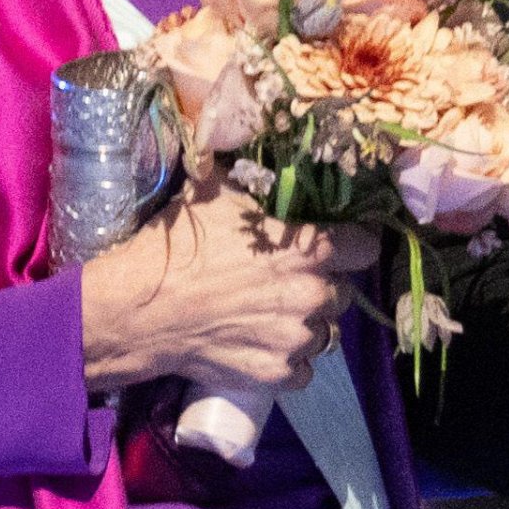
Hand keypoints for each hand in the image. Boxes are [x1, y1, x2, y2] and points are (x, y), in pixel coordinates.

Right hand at [80, 174, 378, 394]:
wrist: (144, 306)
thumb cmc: (182, 244)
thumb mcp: (214, 189)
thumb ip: (245, 170)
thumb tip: (244, 133)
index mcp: (308, 249)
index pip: (365, 245)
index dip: (353, 240)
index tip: (338, 239)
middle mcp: (313, 296)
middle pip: (343, 291)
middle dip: (321, 283)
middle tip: (287, 277)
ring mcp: (297, 340)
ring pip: (325, 332)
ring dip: (306, 322)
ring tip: (272, 312)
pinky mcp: (277, 375)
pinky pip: (303, 368)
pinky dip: (289, 358)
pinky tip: (263, 342)